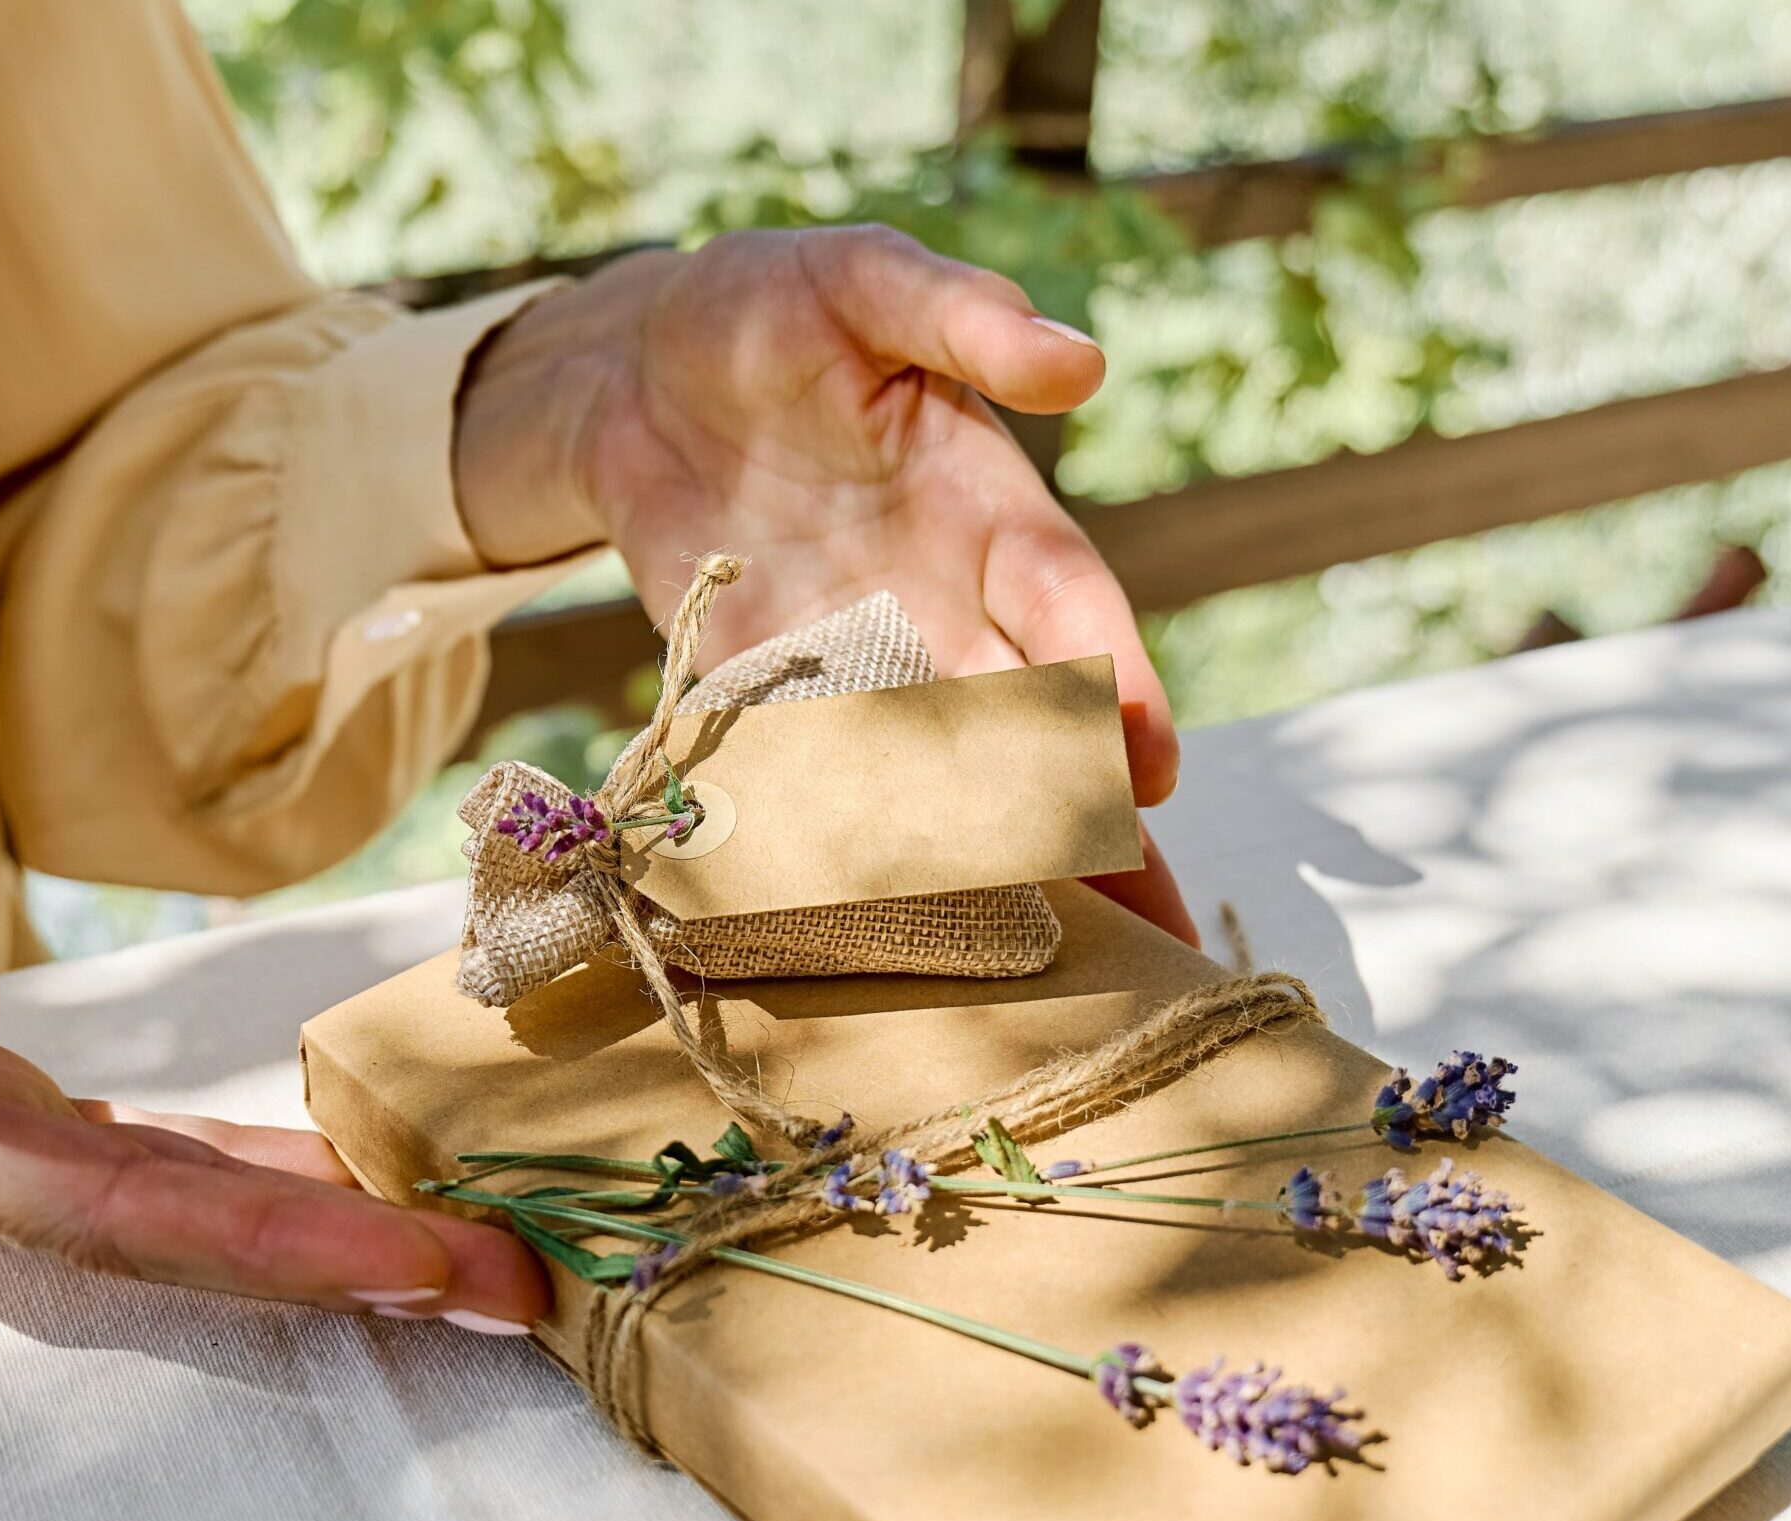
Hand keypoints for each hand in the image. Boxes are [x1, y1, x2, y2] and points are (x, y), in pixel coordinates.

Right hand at [0, 779, 546, 1329]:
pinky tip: (336, 1172)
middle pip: (190, 1235)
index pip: (129, 1213)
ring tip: (476, 1250)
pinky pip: (148, 1159)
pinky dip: (253, 1174)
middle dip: (358, 1266)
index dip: (283, 1246)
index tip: (425, 1264)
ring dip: (330, 1231)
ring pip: (182, 1205)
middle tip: (525, 1286)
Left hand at [456, 226, 1197, 943]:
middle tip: (1139, 938)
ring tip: (1023, 967)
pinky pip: (814, 782)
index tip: (1151, 764)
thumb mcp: (869, 283)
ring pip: (938, 780)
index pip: (1074, 610)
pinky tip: (868, 933)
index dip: (1119, 684)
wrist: (639, 368)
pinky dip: (841, 850)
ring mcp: (855, 661)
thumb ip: (962, 320)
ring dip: (979, 866)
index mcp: (990, 512)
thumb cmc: (779, 306)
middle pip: (1033, 730)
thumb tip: (1078, 362)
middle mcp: (942, 606)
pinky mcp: (763, 695)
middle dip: (1090, 830)